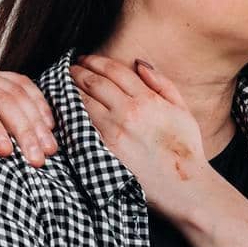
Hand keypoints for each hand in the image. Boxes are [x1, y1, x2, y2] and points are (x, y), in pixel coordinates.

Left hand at [67, 54, 206, 217]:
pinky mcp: (103, 150)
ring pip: (82, 102)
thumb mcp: (182, 110)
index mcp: (147, 100)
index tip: (84, 59)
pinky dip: (70, 114)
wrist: (183, 187)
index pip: (113, 70)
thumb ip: (162, 83)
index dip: (95, 61)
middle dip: (77, 72)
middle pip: (93, 83)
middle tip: (68, 68)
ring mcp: (112, 132)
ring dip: (69, 90)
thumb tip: (140, 63)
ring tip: (62, 85)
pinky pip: (80, 126)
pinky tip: (64, 109)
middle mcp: (127, 112)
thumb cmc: (185, 149)